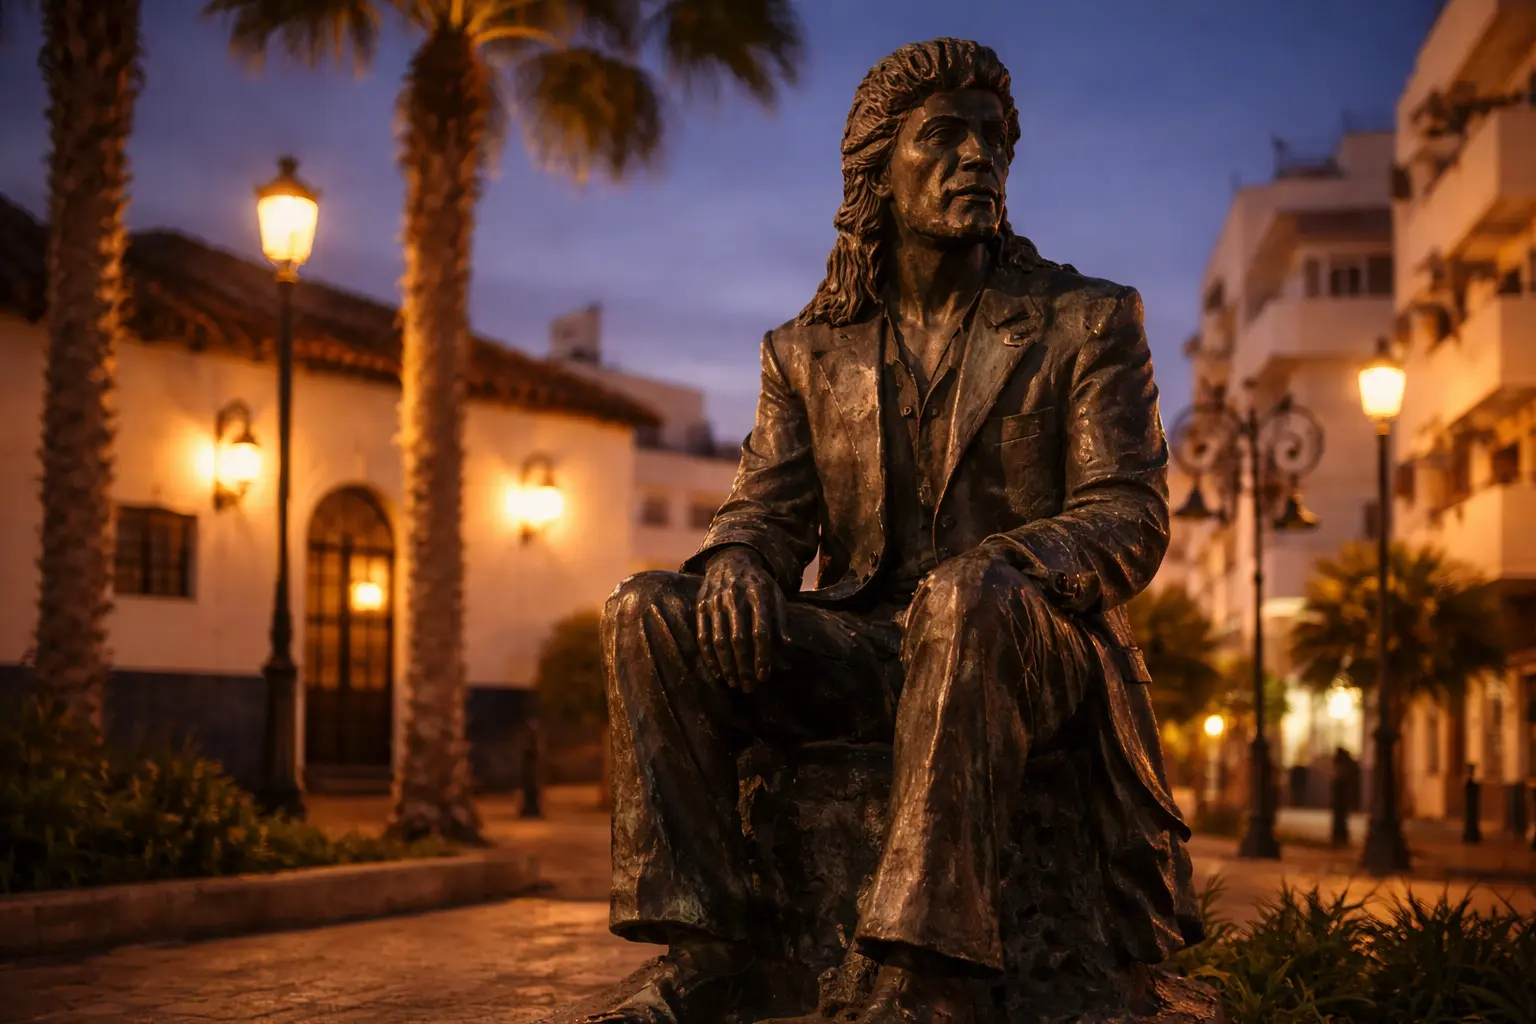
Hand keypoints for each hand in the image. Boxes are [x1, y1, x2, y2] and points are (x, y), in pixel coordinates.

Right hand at [696, 546, 787, 691]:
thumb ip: (781, 620)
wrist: (730, 560)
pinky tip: (716, 672)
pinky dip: (709, 656)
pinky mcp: (701, 605)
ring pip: (719, 639)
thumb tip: (787, 645)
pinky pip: (703, 635)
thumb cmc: (758, 584)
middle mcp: (735, 597)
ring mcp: (715, 601)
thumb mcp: (775, 595)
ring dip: (726, 665)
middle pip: (739, 638)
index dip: (763, 655)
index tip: (765, 676)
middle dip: (744, 666)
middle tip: (749, 687)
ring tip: (734, 683)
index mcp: (757, 594)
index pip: (760, 630)